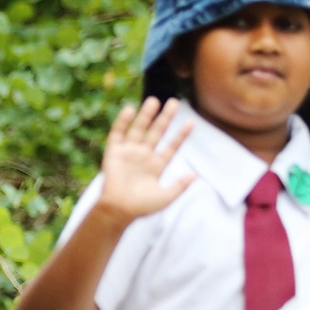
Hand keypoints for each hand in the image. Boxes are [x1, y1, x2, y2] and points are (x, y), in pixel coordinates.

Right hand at [93, 98, 196, 227]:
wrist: (119, 210)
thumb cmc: (141, 207)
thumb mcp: (166, 197)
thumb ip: (180, 185)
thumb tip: (195, 175)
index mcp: (155, 166)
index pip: (171, 147)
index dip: (181, 135)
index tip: (191, 123)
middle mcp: (143, 156)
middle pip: (156, 133)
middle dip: (165, 118)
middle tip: (174, 102)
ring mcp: (128, 153)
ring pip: (139, 129)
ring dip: (146, 115)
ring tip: (155, 100)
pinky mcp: (114, 152)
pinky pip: (118, 133)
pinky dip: (122, 122)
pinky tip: (130, 109)